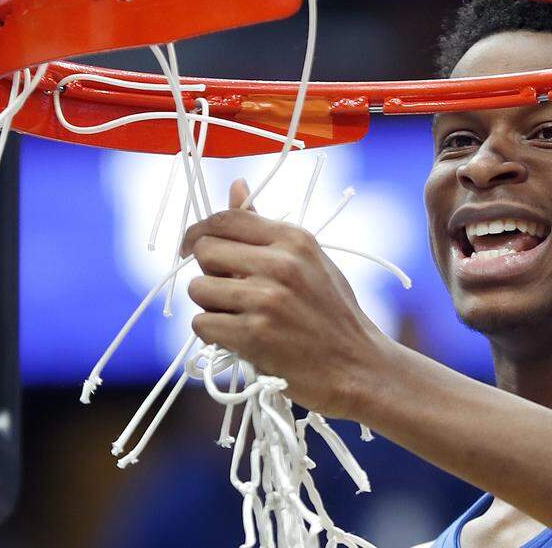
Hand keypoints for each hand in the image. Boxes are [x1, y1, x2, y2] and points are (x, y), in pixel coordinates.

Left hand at [182, 179, 395, 419]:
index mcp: (295, 239)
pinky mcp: (254, 335)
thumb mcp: (309, 260)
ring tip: (240, 317)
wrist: (360, 367)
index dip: (199, 232)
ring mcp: (267, 299)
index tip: (192, 247)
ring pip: (199, 289)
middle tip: (227, 290)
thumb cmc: (333, 313)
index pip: (226, 218)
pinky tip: (238, 338)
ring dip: (210, 306)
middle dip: (207, 271)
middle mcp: (281, 263)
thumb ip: (265, 227)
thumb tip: (237, 185)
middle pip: (205, 250)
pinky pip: (202, 324)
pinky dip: (213, 334)